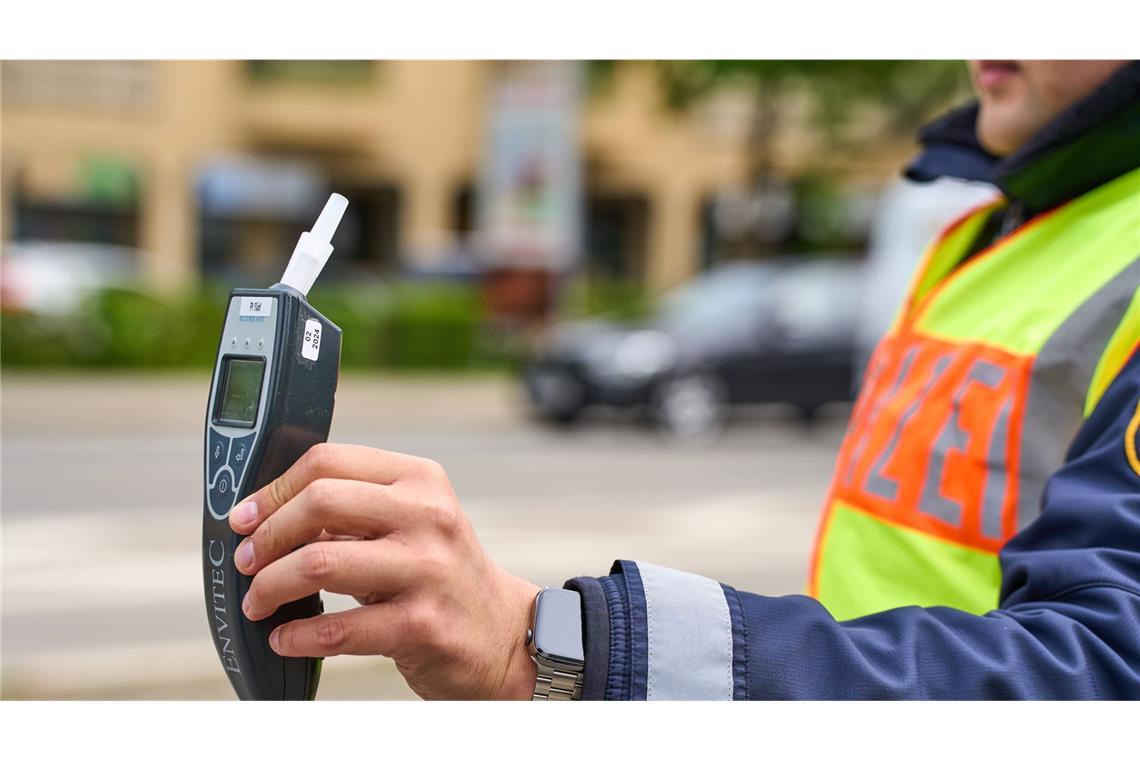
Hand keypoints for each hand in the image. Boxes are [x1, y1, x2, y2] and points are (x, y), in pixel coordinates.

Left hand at [228, 443, 539, 699]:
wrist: (501, 634)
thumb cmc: (440, 575)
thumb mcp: (411, 523)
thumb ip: (353, 511)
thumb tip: (267, 515)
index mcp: (420, 479)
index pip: (328, 462)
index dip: (273, 489)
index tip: (245, 517)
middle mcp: (428, 516)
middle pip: (320, 502)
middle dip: (266, 536)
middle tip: (246, 562)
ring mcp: (428, 569)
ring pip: (320, 563)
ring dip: (270, 586)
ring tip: (258, 602)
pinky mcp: (422, 624)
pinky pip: (337, 629)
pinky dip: (296, 635)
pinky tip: (285, 638)